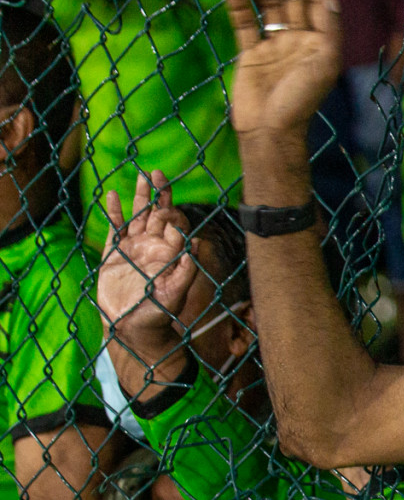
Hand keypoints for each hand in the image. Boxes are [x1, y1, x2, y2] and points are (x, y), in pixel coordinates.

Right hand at [97, 172, 197, 353]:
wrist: (131, 326)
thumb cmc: (158, 313)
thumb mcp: (175, 294)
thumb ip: (185, 271)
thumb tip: (194, 245)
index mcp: (170, 254)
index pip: (175, 227)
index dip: (174, 216)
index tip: (170, 212)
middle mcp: (153, 246)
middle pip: (158, 214)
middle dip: (160, 194)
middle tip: (158, 172)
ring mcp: (133, 247)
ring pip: (138, 215)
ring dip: (141, 196)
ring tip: (143, 175)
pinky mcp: (114, 252)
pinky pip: (114, 228)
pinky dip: (113, 212)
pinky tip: (112, 195)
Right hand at [225, 0, 341, 144]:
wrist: (270, 129)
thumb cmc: (301, 99)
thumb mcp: (324, 64)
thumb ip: (328, 30)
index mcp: (320, 43)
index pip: (316, 2)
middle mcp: (299, 41)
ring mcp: (274, 46)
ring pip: (268, 6)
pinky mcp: (251, 54)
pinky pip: (245, 24)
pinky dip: (240, 5)